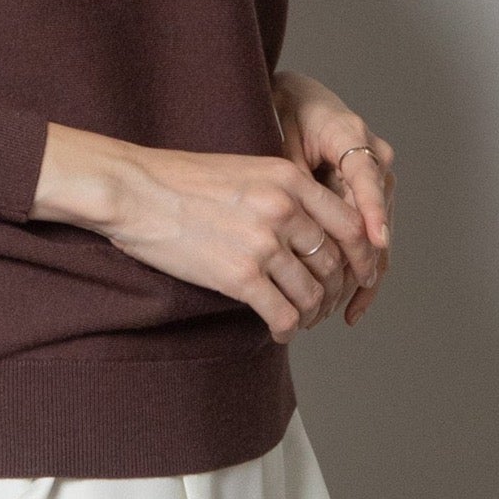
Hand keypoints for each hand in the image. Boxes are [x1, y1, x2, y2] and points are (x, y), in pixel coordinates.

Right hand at [101, 141, 380, 344]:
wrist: (135, 190)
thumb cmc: (180, 179)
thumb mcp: (245, 169)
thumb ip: (282, 193)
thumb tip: (310, 228)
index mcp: (289, 179)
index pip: (351, 223)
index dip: (362, 255)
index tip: (362, 273)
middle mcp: (284, 209)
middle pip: (335, 262)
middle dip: (335, 290)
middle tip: (324, 304)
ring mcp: (263, 243)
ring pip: (313, 293)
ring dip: (311, 314)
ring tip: (299, 318)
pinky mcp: (240, 276)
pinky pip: (283, 314)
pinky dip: (286, 328)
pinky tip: (278, 330)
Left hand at [272, 70, 395, 327]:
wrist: (296, 98)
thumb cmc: (285, 110)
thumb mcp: (282, 136)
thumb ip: (295, 177)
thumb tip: (301, 221)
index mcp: (351, 135)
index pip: (366, 177)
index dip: (372, 212)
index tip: (374, 243)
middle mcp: (375, 158)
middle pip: (376, 217)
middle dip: (361, 261)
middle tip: (340, 298)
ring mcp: (377, 180)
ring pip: (378, 235)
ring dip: (362, 275)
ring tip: (344, 311)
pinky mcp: (371, 199)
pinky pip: (371, 239)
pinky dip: (362, 271)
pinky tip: (352, 306)